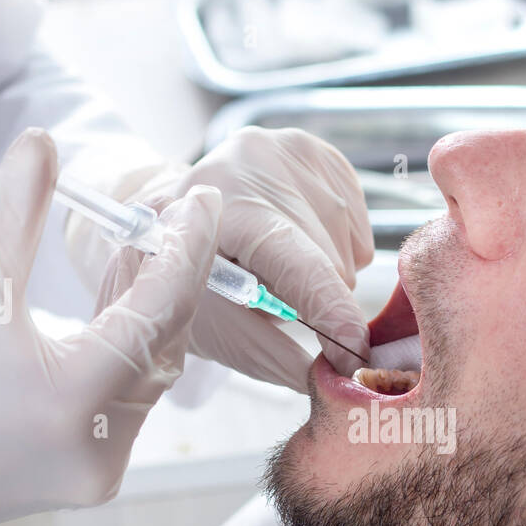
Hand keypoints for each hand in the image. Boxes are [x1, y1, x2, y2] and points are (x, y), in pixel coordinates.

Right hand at [0, 129, 221, 525]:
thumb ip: (10, 219)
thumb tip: (42, 144)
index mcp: (73, 402)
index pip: (159, 310)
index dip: (187, 249)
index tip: (202, 203)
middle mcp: (100, 448)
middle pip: (164, 343)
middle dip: (174, 277)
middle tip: (177, 218)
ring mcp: (98, 470)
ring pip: (152, 374)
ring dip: (152, 312)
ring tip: (144, 249)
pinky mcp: (92, 476)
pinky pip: (131, 400)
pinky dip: (130, 348)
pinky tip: (118, 302)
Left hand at [67, 127, 374, 391]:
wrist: (167, 222)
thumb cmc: (186, 281)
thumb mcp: (215, 329)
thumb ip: (272, 356)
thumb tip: (330, 379)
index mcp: (223, 205)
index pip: (298, 262)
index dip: (333, 312)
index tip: (355, 352)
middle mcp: (255, 159)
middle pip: (331, 261)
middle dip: (316, 298)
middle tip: (275, 300)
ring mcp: (287, 146)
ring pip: (350, 246)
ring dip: (326, 274)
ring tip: (277, 268)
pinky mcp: (314, 149)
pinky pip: (357, 223)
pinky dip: (337, 248)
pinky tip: (297, 245)